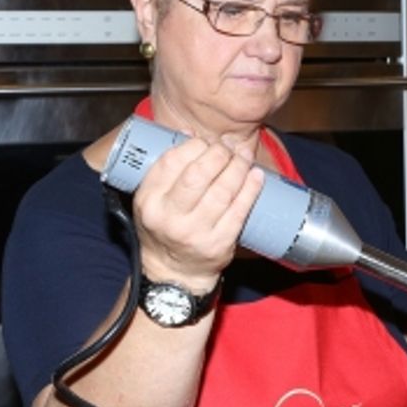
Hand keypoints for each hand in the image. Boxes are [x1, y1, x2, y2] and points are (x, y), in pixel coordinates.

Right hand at [132, 136, 263, 289]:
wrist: (175, 273)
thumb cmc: (166, 229)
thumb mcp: (153, 200)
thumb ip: (166, 170)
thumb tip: (191, 134)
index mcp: (149, 201)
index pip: (170, 163)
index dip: (193, 146)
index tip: (205, 141)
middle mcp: (169, 217)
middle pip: (198, 174)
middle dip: (218, 154)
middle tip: (228, 147)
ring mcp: (195, 232)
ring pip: (222, 190)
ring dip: (238, 167)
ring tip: (245, 156)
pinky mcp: (219, 243)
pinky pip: (239, 210)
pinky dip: (251, 189)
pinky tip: (256, 176)